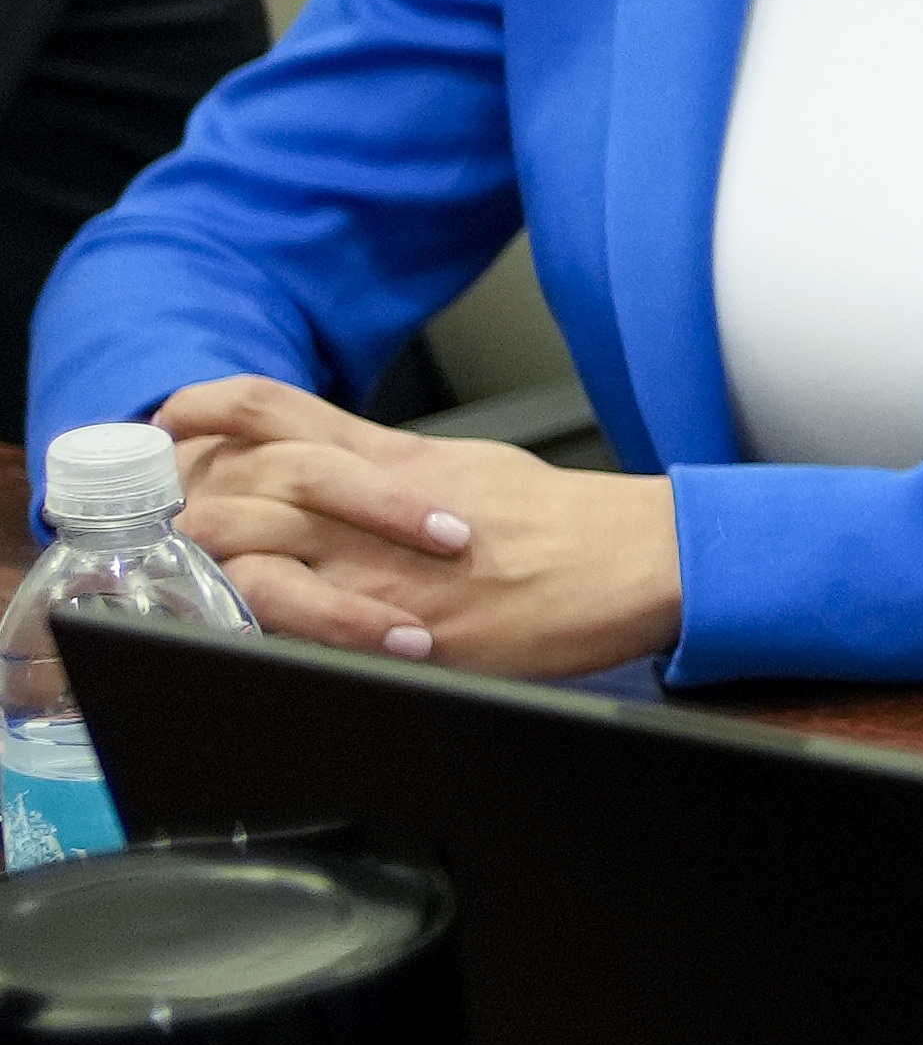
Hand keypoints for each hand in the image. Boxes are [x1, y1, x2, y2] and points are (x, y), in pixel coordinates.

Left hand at [152, 377, 683, 678]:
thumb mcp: (463, 463)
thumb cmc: (565, 522)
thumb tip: (334, 473)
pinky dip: (258, 628)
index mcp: (386, 454)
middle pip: (232, 485)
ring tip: (197, 595)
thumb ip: (386, 465)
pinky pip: (293, 623)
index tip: (168, 430)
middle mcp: (367, 501)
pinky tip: (248, 637)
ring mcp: (375, 564)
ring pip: (244, 552)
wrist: (634, 561)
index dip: (200, 412)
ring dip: (205, 574)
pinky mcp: (395, 624)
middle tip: (165, 535)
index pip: (262, 407)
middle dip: (181, 514)